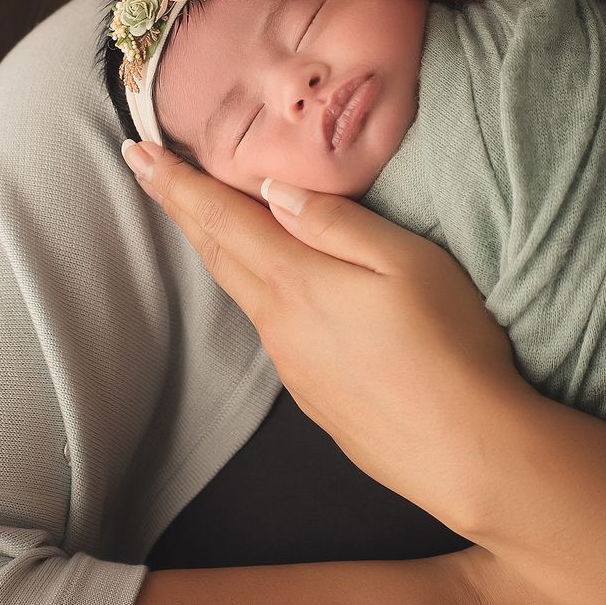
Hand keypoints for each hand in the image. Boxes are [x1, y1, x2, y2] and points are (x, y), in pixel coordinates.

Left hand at [121, 139, 534, 531]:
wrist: (468, 453)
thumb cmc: (450, 349)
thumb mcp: (405, 262)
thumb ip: (335, 223)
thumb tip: (273, 191)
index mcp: (297, 283)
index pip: (221, 219)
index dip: (176, 183)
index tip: (137, 151)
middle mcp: (280, 325)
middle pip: (216, 252)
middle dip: (177, 206)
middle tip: (142, 167)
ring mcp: (293, 365)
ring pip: (240, 289)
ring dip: (213, 246)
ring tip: (196, 213)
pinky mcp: (313, 393)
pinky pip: (268, 324)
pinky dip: (249, 284)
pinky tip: (265, 280)